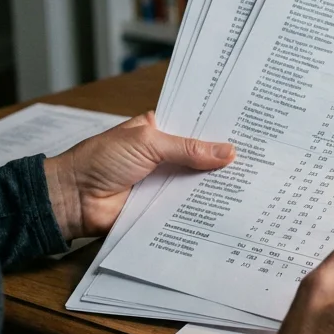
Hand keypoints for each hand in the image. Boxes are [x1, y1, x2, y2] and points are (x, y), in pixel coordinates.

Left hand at [42, 111, 235, 240]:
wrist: (73, 199)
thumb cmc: (100, 160)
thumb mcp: (147, 143)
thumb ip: (188, 148)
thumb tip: (228, 152)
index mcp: (158, 130)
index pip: (194, 126)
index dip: (218, 127)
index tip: (250, 128)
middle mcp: (164, 155)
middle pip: (200, 156)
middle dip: (223, 159)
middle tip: (260, 158)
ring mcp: (163, 182)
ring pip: (196, 183)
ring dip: (216, 185)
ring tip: (253, 183)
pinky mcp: (161, 208)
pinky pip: (186, 207)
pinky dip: (202, 208)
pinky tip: (229, 208)